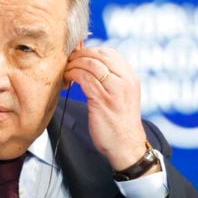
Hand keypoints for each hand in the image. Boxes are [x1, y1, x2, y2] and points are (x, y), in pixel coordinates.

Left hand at [64, 46, 150, 171]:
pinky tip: (68, 79)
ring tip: (67, 70)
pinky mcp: (102, 100)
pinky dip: (73, 75)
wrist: (127, 146)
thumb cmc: (120, 122)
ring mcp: (115, 90)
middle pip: (99, 55)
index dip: (91, 50)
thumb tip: (90, 64)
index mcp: (130, 77)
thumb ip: (112, 79)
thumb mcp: (122, 95)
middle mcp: (125, 80)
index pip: (110, 52)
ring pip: (90, 64)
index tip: (79, 56)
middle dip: (80, 55)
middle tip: (69, 61)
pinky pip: (84, 78)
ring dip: (75, 64)